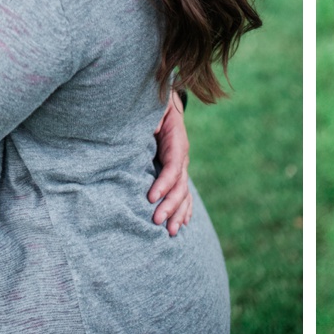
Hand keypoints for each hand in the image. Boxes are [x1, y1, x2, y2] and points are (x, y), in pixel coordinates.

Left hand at [149, 90, 192, 235]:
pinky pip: (184, 192)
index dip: (164, 183)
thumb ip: (150, 120)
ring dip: (179, 212)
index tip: (150, 197)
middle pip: (180, 184)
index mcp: (176, 140)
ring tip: (171, 231)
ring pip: (184, 192)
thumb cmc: (153, 106)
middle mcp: (181, 155)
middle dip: (170, 205)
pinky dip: (185, 208)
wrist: (164, 102)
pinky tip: (184, 223)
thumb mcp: (152, 108)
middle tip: (156, 221)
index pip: (174, 166)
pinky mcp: (176, 171)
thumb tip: (148, 130)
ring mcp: (181, 165)